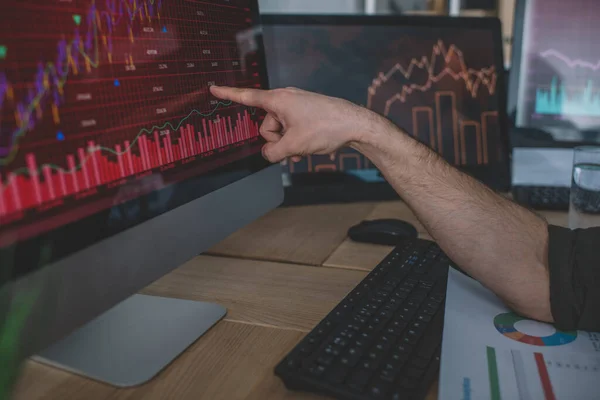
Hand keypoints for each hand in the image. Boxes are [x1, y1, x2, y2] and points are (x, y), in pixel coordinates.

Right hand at [209, 86, 386, 162]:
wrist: (355, 124)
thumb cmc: (326, 128)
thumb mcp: (294, 145)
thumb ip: (273, 153)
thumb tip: (268, 155)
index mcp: (278, 100)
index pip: (246, 97)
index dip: (228, 94)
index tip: (212, 88)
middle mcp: (285, 100)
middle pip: (265, 126)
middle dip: (275, 141)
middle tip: (293, 146)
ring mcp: (296, 107)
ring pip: (279, 132)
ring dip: (287, 144)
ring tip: (303, 149)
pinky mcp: (305, 115)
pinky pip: (290, 131)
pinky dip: (295, 142)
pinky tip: (307, 149)